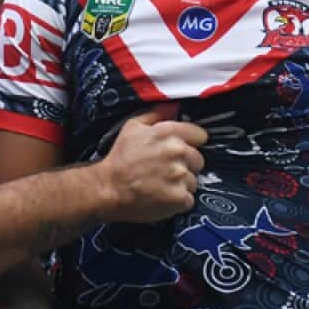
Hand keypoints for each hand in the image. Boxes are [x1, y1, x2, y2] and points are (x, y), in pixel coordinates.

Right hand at [96, 105, 207, 222]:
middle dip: (186, 165)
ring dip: (181, 184)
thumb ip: (157, 114)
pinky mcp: (179, 197)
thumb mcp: (133, 127)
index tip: (182, 150)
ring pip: (193, 181)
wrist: (108, 188)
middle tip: (166, 170)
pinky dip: (178, 201)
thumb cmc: (120, 158)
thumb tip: (174, 107)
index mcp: (169, 133)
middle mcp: (178, 152)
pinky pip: (188, 199)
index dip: (192, 143)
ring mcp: (180, 176)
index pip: (200, 135)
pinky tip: (163, 197)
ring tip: (161, 185)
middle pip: (198, 160)